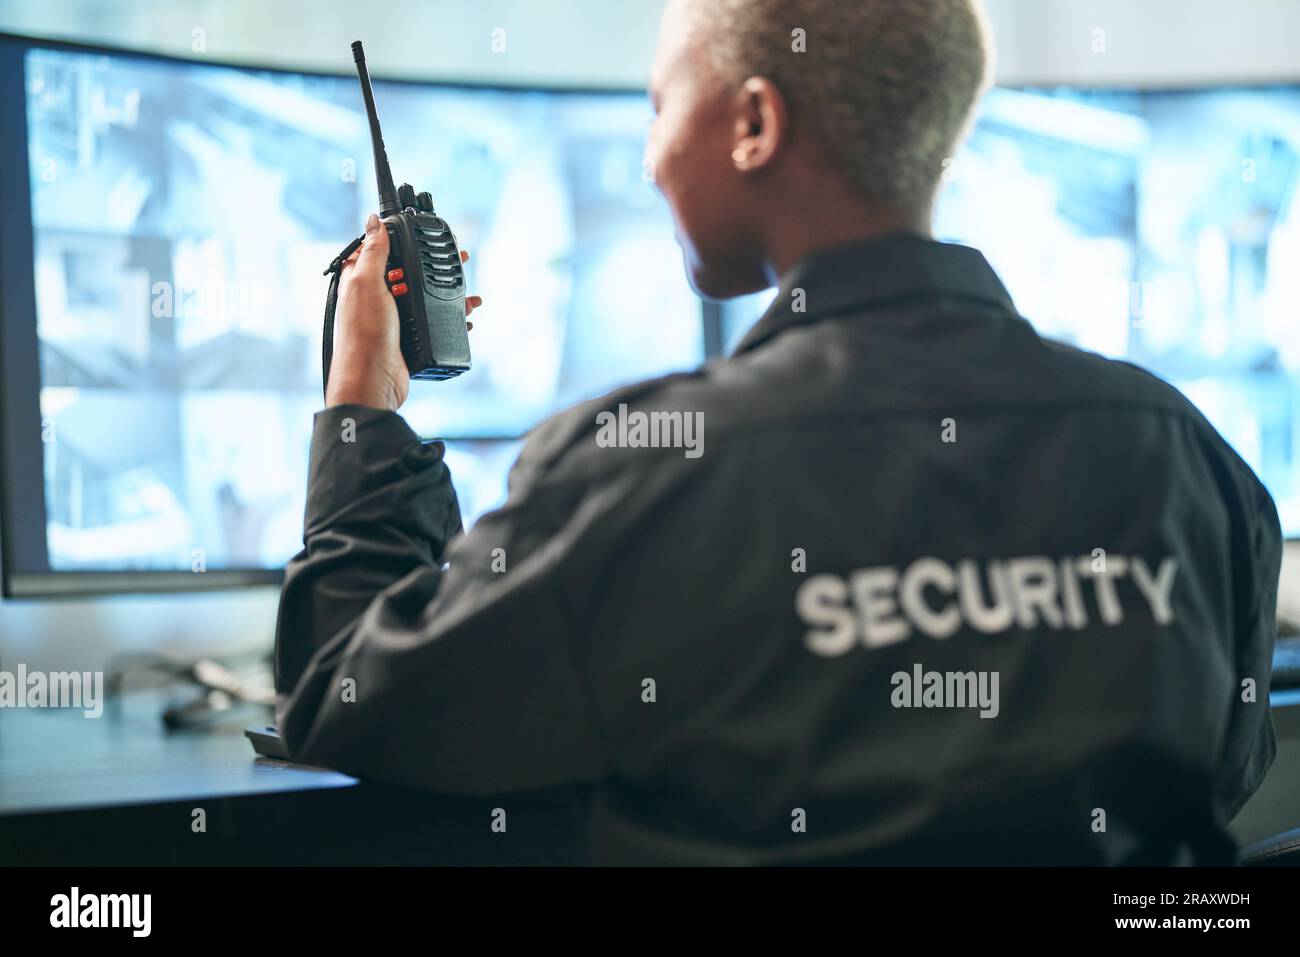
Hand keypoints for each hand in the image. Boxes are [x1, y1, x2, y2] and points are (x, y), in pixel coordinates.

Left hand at [325, 212, 483, 410]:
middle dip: (433, 264)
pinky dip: (450, 316)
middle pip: (409, 272)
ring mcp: (392, 318)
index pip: (380, 249)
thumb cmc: (364, 335)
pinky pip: (432, 320)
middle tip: (459, 256)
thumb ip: (373, 252)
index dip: (400, 238)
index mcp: (359, 280)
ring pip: (424, 296)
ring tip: (469, 290)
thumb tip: (373, 221)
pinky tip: (464, 315)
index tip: (422, 230)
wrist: (374, 381)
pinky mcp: (407, 337)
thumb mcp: (367, 284)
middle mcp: (375, 297)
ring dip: (448, 292)